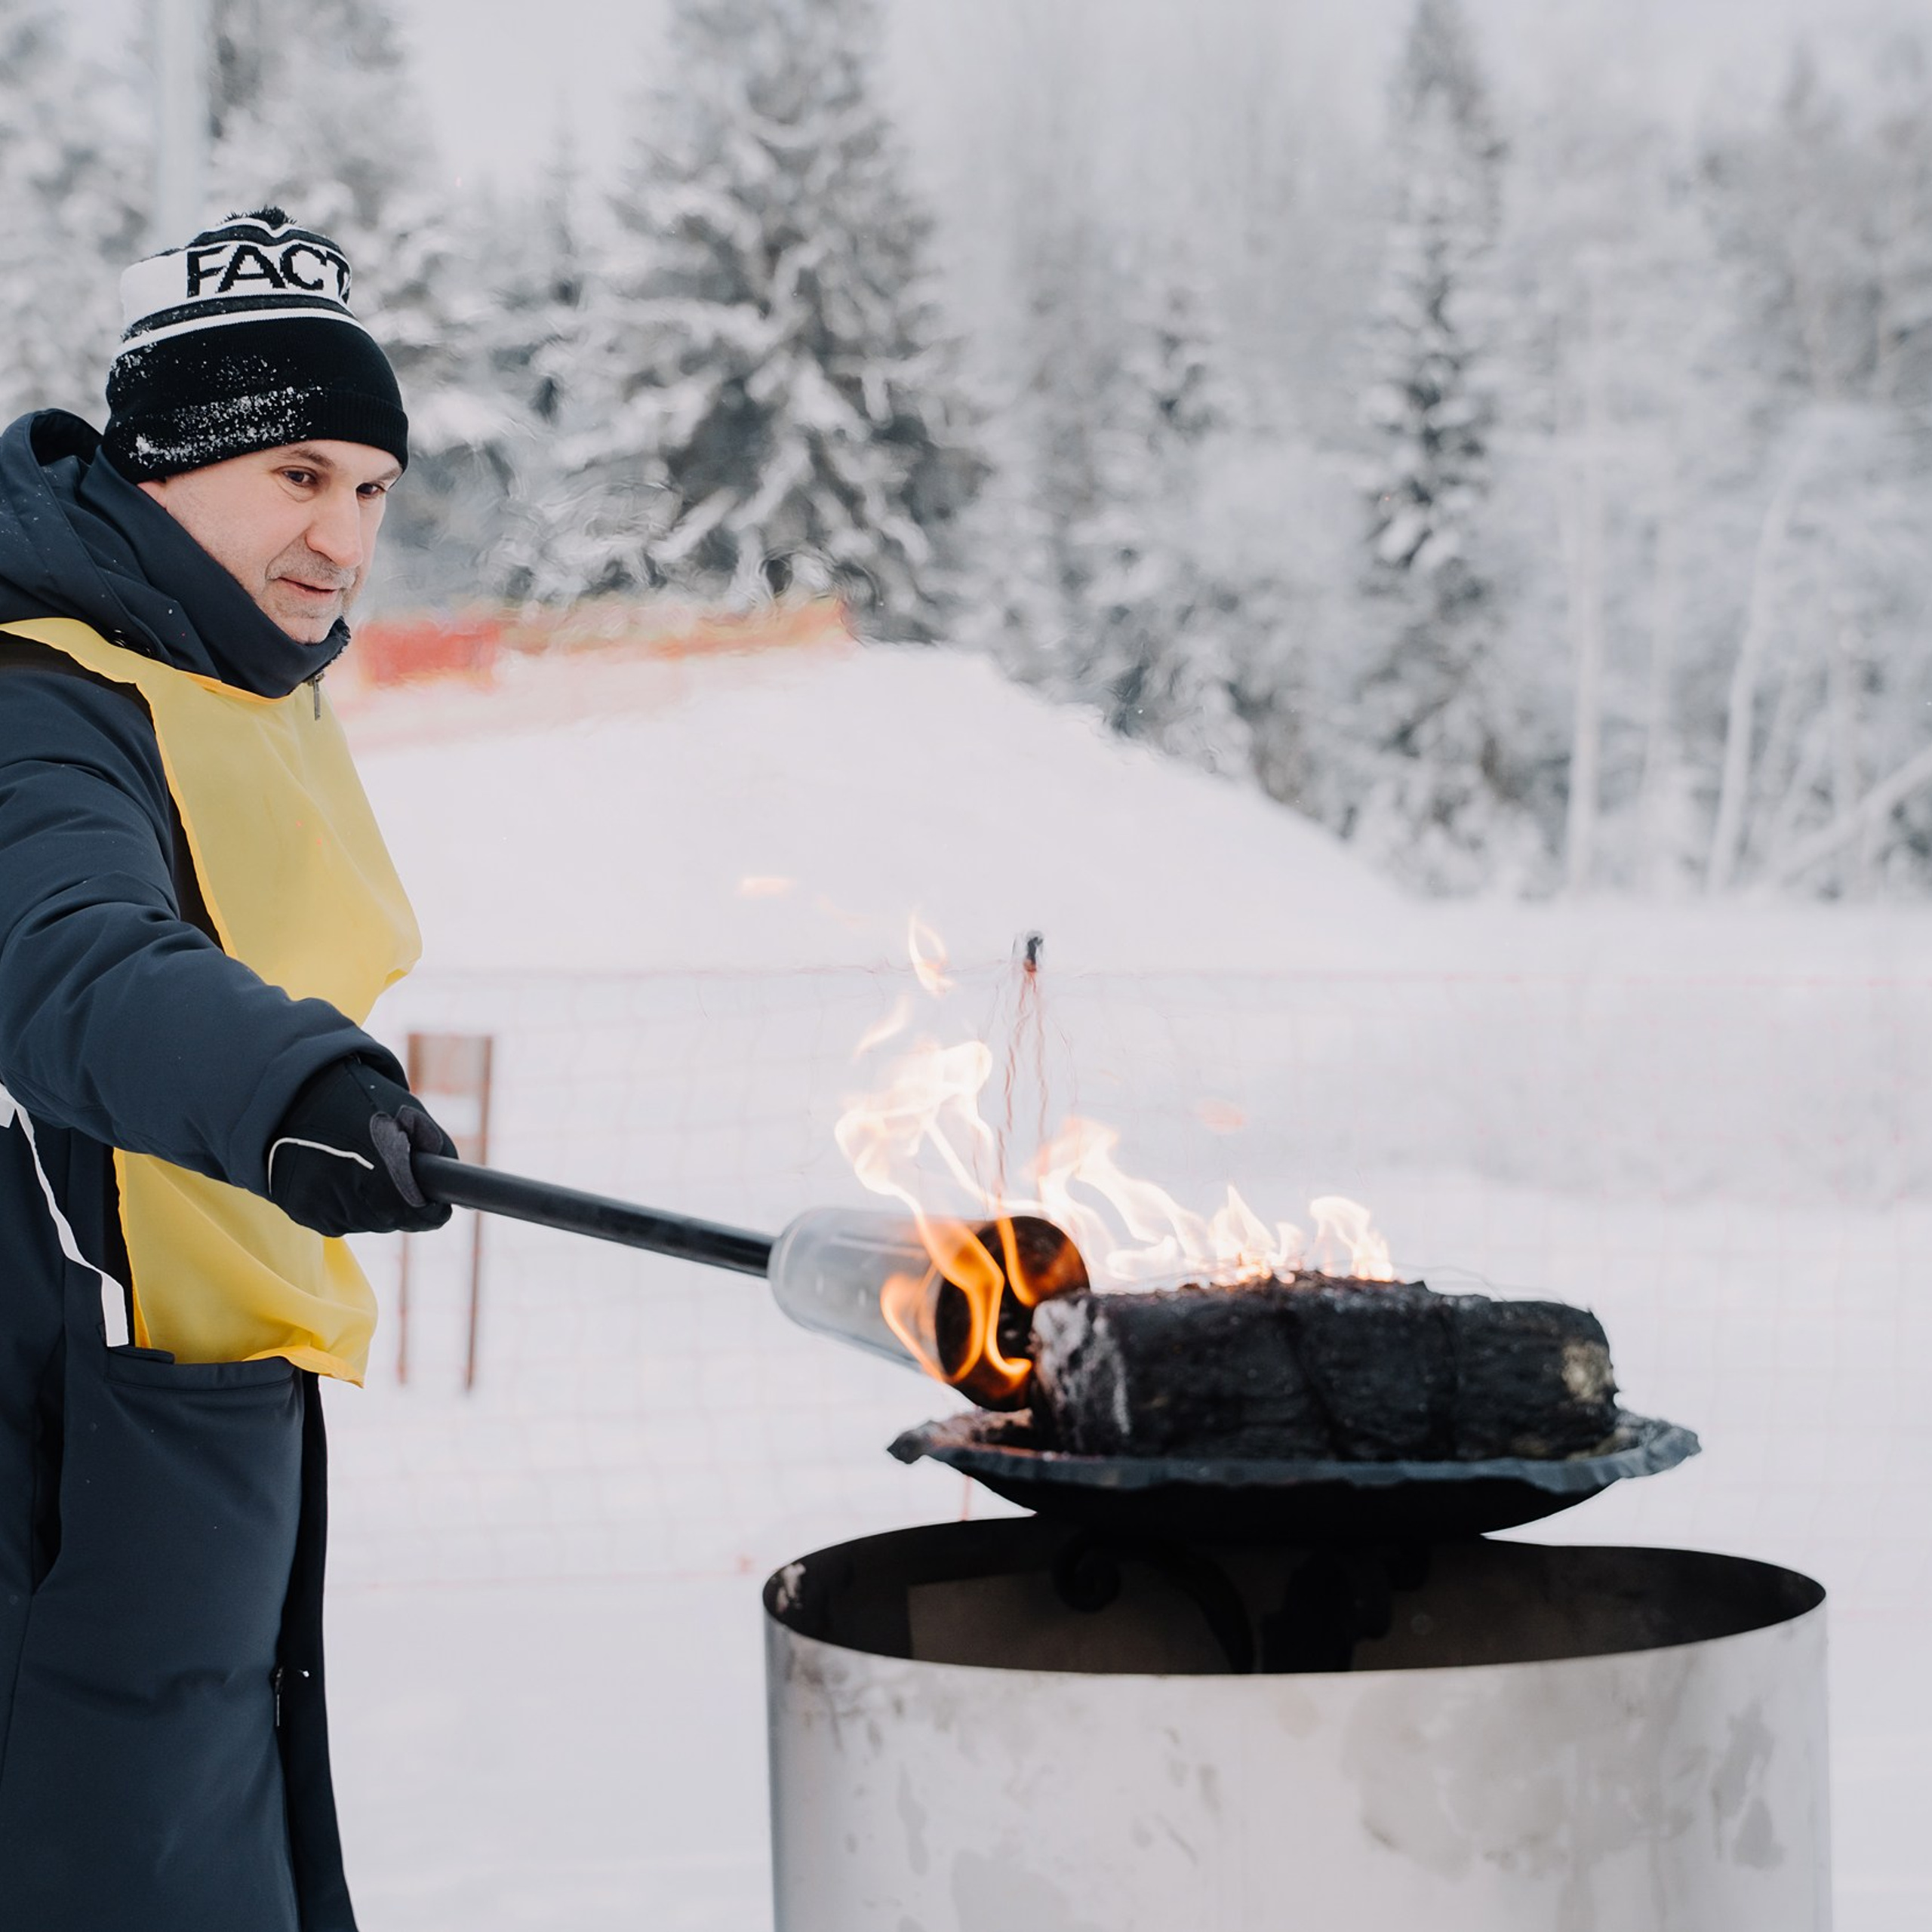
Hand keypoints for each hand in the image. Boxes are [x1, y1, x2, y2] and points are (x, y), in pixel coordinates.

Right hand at [266, 1056, 456, 1235]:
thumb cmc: (359, 1099)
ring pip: (366, 1224)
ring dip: (375, 1208)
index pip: (415, 1212)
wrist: (296, 1095)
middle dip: (404, 1207)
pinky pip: (338, 1222)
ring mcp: (321, 1202)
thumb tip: (451, 1184)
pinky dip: (347, 1208)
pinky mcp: (301, 1210)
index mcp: (379, 1163)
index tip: (438, 1207)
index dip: (431, 1212)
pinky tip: (342, 1179)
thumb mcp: (407, 1112)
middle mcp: (347, 1189)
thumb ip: (436, 1148)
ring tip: (366, 1173)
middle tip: (401, 1182)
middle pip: (392, 1221)